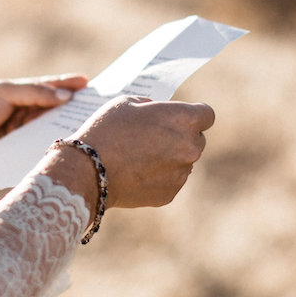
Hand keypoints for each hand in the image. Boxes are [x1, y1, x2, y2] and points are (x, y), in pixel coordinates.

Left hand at [0, 74, 88, 174]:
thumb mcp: (4, 92)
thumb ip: (34, 92)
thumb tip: (65, 97)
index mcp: (19, 97)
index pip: (48, 89)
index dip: (67, 86)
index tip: (88, 82)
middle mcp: (24, 117)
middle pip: (54, 111)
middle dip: (74, 108)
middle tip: (98, 105)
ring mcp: (23, 137)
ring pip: (51, 131)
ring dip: (69, 128)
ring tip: (91, 125)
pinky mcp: (19, 156)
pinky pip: (41, 150)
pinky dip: (55, 147)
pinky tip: (72, 145)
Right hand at [68, 96, 214, 209]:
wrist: (88, 170)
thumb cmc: (106, 129)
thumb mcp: (128, 103)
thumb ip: (152, 107)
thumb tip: (160, 114)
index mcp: (184, 119)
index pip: (206, 114)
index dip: (193, 114)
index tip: (178, 118)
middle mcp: (190, 147)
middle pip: (197, 139)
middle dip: (181, 136)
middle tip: (154, 137)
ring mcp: (181, 173)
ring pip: (184, 161)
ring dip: (170, 157)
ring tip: (140, 156)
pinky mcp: (170, 193)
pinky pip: (171, 180)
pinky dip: (159, 176)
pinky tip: (136, 172)